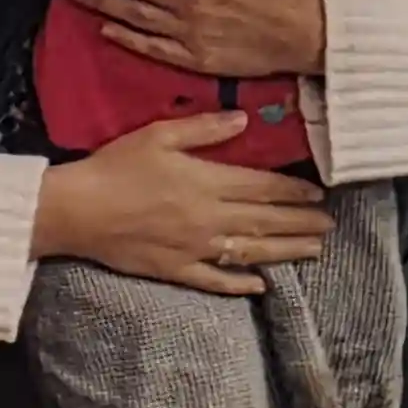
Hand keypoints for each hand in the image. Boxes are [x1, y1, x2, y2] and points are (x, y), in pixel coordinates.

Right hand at [31, 114, 332, 294]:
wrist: (76, 210)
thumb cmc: (115, 167)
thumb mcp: (159, 135)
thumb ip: (204, 128)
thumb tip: (244, 121)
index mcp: (207, 182)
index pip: (263, 187)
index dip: (295, 192)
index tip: (319, 194)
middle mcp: (209, 218)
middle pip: (265, 221)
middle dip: (301, 223)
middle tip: (330, 225)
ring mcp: (195, 248)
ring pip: (251, 252)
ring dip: (286, 252)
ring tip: (314, 251)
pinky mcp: (176, 270)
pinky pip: (216, 281)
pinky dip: (241, 284)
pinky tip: (262, 286)